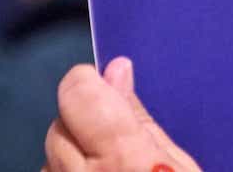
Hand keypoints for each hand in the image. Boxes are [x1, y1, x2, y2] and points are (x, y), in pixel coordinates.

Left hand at [45, 58, 202, 171]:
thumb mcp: (181, 168)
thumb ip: (143, 120)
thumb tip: (118, 70)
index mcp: (122, 158)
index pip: (78, 94)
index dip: (87, 81)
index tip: (101, 81)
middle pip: (60, 125)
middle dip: (82, 124)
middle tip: (118, 144)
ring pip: (51, 158)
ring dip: (73, 157)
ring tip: (110, 171)